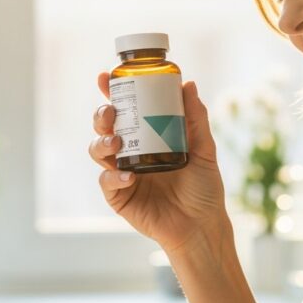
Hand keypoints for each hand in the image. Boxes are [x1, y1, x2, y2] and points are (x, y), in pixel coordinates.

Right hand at [89, 74, 229, 256]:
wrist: (202, 225)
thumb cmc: (204, 188)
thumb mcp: (204, 149)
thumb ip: (196, 119)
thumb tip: (188, 84)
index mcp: (147, 137)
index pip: (125, 110)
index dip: (112, 93)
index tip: (106, 77)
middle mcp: (131, 153)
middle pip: (105, 127)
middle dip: (101, 115)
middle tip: (111, 112)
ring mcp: (122, 173)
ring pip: (98, 150)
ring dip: (102, 142)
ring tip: (116, 142)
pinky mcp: (119, 196)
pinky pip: (106, 181)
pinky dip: (113, 176)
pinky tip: (128, 175)